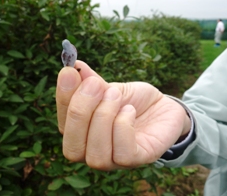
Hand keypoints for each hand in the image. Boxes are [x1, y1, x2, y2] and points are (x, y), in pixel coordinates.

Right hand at [56, 61, 190, 169]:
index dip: (63, 99)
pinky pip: (122, 153)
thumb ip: (91, 82)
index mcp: (82, 134)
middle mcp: (93, 152)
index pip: (63, 125)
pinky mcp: (138, 159)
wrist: (163, 106)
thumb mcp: (111, 88)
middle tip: (96, 85)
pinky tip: (130, 111)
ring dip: (103, 118)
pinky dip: (123, 127)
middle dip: (81, 112)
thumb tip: (73, 66)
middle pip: (72, 149)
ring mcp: (115, 160)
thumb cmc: (133, 100)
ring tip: (116, 96)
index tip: (70, 72)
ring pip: (96, 155)